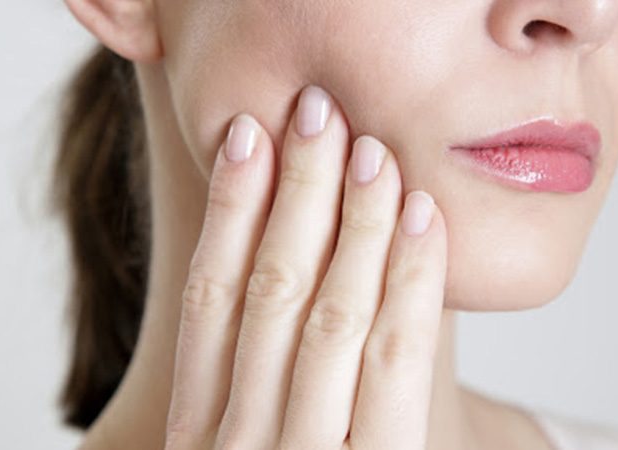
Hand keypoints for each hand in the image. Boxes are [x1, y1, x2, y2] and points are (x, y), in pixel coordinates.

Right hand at [164, 85, 447, 449]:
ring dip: (354, 221)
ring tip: (370, 151)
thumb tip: (279, 253)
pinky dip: (412, 280)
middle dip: (295, 191)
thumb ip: (250, 378)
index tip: (246, 135)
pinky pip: (397, 361)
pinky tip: (422, 217)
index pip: (207, 297)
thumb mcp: (243, 443)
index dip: (227, 208)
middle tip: (318, 114)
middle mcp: (240, 441)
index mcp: (195, 430)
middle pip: (270, 290)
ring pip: (332, 314)